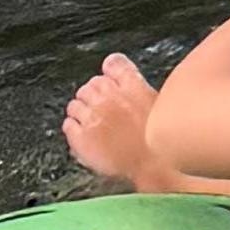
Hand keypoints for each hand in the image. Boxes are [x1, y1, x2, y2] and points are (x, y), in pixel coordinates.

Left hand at [64, 58, 156, 186]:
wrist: (152, 165)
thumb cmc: (160, 140)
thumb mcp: (159, 106)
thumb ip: (139, 90)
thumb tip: (129, 83)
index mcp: (131, 85)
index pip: (113, 64)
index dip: (109, 72)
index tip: (110, 79)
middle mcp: (108, 97)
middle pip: (89, 85)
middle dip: (93, 95)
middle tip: (102, 109)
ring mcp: (92, 116)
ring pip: (75, 104)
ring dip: (81, 112)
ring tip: (92, 124)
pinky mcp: (80, 136)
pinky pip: (68, 125)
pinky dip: (74, 128)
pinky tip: (85, 136)